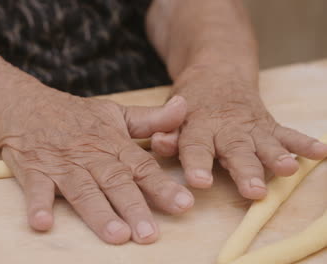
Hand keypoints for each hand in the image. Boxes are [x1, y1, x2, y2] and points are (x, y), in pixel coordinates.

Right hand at [0, 84, 193, 243]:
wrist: (27, 105)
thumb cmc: (76, 115)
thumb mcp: (116, 112)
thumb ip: (151, 118)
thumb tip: (184, 107)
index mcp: (113, 144)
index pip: (142, 166)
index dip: (163, 186)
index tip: (184, 204)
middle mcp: (90, 156)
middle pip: (115, 182)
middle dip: (133, 207)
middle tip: (148, 233)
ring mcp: (62, 164)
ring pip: (82, 189)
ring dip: (98, 212)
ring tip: (115, 234)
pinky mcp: (34, 170)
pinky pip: (36, 189)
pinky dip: (38, 205)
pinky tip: (43, 223)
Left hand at [167, 66, 326, 198]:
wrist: (217, 72)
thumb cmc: (189, 102)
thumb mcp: (171, 113)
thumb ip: (166, 130)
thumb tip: (159, 143)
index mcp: (198, 126)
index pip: (195, 146)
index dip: (196, 164)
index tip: (200, 182)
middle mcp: (226, 128)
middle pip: (235, 150)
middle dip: (245, 171)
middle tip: (254, 191)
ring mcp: (250, 126)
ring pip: (265, 144)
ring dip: (277, 157)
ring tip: (289, 170)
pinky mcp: (268, 124)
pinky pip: (288, 133)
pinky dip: (304, 142)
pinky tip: (321, 152)